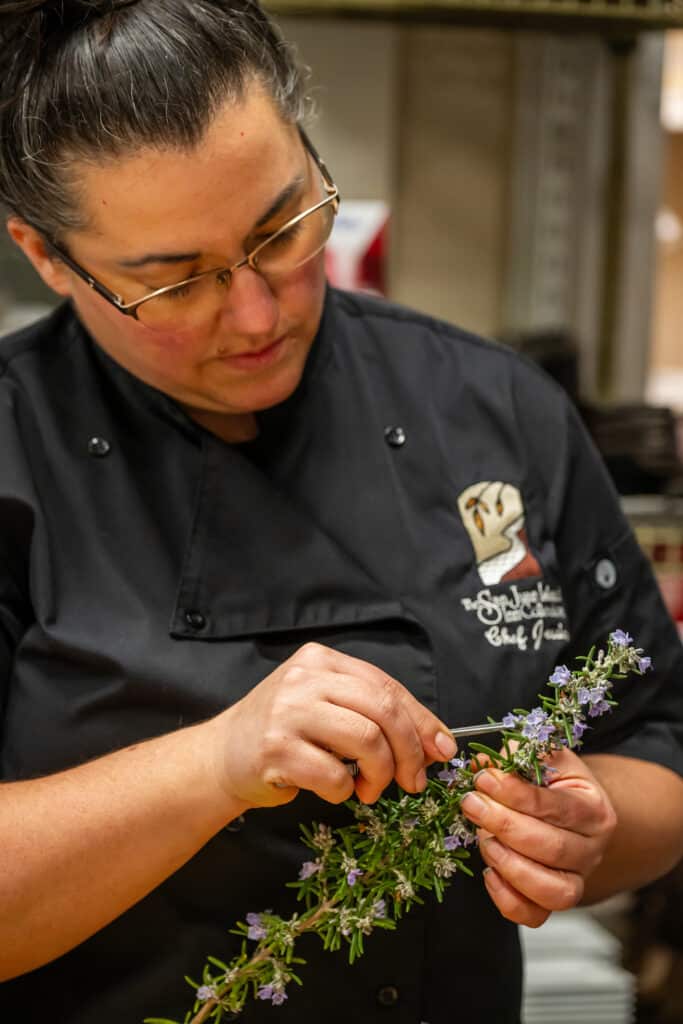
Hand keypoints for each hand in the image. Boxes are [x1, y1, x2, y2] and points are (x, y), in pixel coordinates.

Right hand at [207, 642, 456, 809]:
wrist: (221, 757)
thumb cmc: (285, 733)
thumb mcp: (328, 708)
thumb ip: (375, 715)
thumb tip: (438, 743)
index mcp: (322, 660)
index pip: (387, 686)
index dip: (422, 721)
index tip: (442, 751)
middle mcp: (304, 678)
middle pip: (383, 710)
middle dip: (409, 751)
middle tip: (412, 781)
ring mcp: (287, 711)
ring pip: (366, 740)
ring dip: (379, 774)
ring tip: (369, 788)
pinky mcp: (275, 749)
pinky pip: (334, 775)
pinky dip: (345, 790)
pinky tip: (335, 789)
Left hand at [460, 749, 617, 926]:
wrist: (567, 807)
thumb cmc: (550, 781)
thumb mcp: (541, 758)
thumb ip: (515, 758)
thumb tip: (484, 765)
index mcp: (594, 808)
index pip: (557, 806)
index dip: (516, 794)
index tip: (484, 779)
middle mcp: (592, 849)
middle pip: (554, 848)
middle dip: (505, 826)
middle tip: (473, 804)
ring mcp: (576, 879)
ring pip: (553, 891)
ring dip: (512, 866)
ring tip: (485, 841)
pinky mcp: (552, 900)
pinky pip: (535, 915)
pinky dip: (509, 900)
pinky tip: (490, 873)